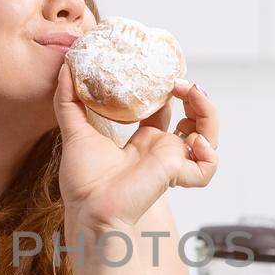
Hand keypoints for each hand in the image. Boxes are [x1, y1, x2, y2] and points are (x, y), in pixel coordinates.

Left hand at [52, 64, 218, 235]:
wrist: (88, 207)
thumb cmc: (82, 181)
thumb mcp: (75, 130)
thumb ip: (68, 99)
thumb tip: (66, 68)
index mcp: (142, 142)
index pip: (165, 112)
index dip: (168, 91)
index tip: (162, 75)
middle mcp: (160, 151)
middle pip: (193, 120)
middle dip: (193, 97)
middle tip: (179, 82)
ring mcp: (171, 162)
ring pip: (209, 137)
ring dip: (207, 112)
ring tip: (192, 92)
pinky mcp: (177, 174)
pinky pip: (207, 167)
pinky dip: (208, 153)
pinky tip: (194, 140)